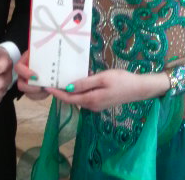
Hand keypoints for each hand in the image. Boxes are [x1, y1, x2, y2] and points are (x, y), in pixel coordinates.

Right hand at [15, 51, 48, 100]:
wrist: (51, 61)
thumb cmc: (47, 53)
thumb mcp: (45, 50)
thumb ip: (44, 52)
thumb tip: (47, 53)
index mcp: (25, 62)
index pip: (18, 68)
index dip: (24, 73)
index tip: (36, 76)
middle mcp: (23, 73)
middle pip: (20, 84)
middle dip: (31, 88)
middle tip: (41, 87)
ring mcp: (27, 83)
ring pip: (27, 93)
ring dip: (37, 94)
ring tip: (47, 90)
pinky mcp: (33, 90)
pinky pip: (34, 97)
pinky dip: (41, 96)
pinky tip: (47, 91)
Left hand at [48, 69, 168, 110]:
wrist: (139, 88)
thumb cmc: (121, 80)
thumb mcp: (102, 78)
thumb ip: (85, 83)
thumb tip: (68, 87)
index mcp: (91, 100)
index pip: (69, 98)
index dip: (56, 93)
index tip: (46, 87)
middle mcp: (92, 105)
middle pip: (72, 99)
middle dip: (60, 92)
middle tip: (49, 81)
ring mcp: (96, 105)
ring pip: (78, 99)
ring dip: (68, 91)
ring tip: (58, 80)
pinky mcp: (101, 102)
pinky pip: (85, 97)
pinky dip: (77, 91)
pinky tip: (75, 82)